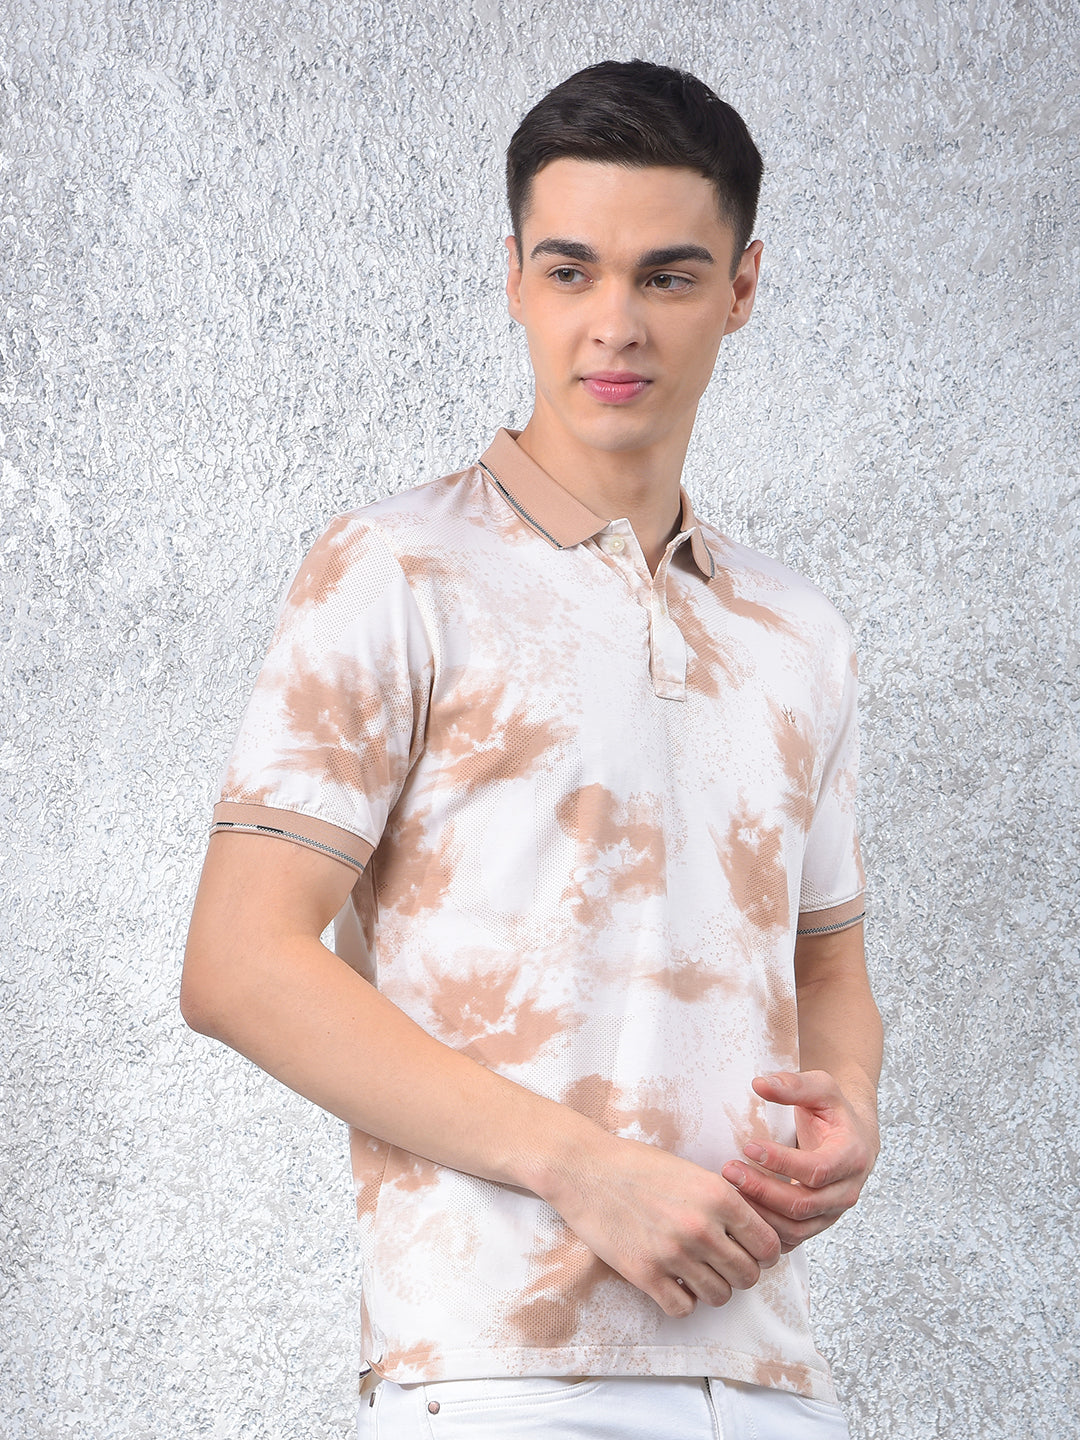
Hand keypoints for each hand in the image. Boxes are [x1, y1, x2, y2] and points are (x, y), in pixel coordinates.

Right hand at [544, 1129, 782, 1318]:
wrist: (585, 1168)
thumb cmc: (637, 1165)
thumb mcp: (691, 1172)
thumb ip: (725, 1201)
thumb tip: (755, 1232)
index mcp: (718, 1196)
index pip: (768, 1245)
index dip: (764, 1253)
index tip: (753, 1252)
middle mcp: (701, 1227)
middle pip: (748, 1276)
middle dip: (740, 1273)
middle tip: (723, 1264)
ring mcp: (673, 1253)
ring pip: (720, 1296)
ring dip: (712, 1288)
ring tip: (696, 1272)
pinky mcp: (644, 1274)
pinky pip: (683, 1308)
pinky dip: (683, 1300)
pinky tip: (673, 1282)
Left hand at [721, 1070, 878, 1252]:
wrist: (853, 1138)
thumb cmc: (834, 1112)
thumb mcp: (821, 1088)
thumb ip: (793, 1085)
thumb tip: (759, 1084)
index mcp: (852, 1157)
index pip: (816, 1170)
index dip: (781, 1162)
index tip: (748, 1146)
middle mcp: (846, 1191)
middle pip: (802, 1205)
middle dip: (762, 1190)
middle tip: (729, 1171)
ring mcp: (832, 1212)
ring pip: (795, 1228)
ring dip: (760, 1214)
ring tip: (729, 1191)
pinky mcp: (817, 1224)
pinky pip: (790, 1238)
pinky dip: (765, 1231)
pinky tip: (740, 1211)